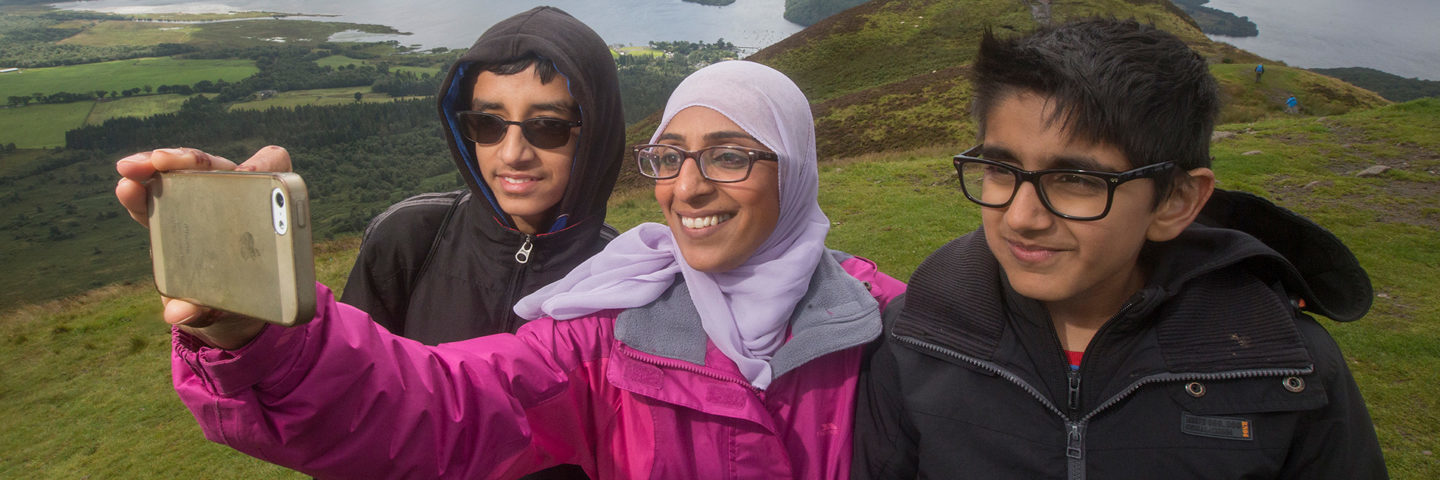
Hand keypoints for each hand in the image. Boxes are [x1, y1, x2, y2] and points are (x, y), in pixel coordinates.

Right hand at [115, 146, 291, 348]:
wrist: (225, 309)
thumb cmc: (244, 299)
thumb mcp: (235, 306)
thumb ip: (210, 309)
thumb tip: (176, 313)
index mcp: (262, 209)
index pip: (273, 168)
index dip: (265, 164)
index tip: (248, 173)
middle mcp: (232, 198)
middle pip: (215, 166)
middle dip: (189, 160)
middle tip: (163, 162)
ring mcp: (198, 203)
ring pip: (179, 174)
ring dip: (152, 167)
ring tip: (129, 171)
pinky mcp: (170, 215)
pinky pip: (153, 195)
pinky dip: (137, 190)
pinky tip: (125, 187)